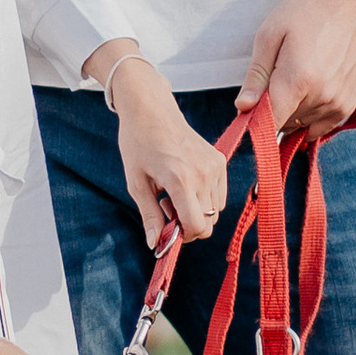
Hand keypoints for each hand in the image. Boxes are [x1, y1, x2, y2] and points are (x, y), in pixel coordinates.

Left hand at [106, 58, 229, 248]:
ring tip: (174, 191)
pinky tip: (185, 183)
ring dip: (197, 211)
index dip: (183, 235)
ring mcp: (214, 166)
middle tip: (166, 204)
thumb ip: (149, 216)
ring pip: (215, 211)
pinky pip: (219, 196)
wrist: (151, 109)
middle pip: (208, 223)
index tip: (167, 226)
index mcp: (180, 180)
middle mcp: (203, 174)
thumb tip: (155, 245)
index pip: (197, 226)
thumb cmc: (138, 143)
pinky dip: (205, 198)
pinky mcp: (219, 161)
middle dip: (188, 224)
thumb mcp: (136, 183)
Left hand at [237, 0, 355, 137]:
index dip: (256, 120)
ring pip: (302, 125)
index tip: (251, 108)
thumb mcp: (271, 35)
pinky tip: (309, 92)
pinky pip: (322, 126)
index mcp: (298, 79)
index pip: (271, 123)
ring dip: (293, 110)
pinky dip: (310, 116)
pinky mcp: (349, 104)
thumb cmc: (308, 12)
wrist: (351, 2)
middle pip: (285, 124)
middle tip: (277, 77)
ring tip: (298, 76)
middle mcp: (321, 96)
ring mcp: (338, 102)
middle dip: (274, 108)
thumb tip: (243, 107)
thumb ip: (256, 75)